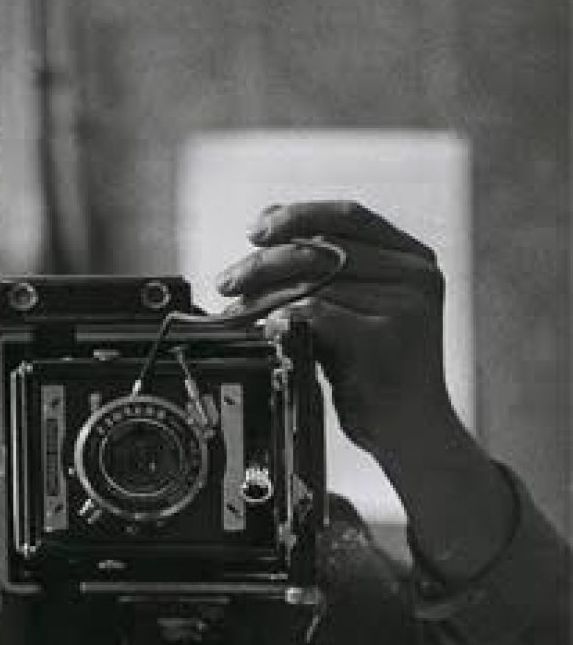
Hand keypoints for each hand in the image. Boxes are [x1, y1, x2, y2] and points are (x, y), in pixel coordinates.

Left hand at [217, 202, 513, 585]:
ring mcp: (406, 304)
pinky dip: (282, 316)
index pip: (349, 215)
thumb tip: (266, 232)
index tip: (256, 229)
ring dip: (263, 296)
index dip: (298, 215)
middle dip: (263, 262)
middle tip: (228, 281)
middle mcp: (416, 274)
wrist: (410, 429)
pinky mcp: (386, 337)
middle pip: (322, 248)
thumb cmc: (374, 367)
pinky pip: (318, 312)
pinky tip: (266, 327)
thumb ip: (326, 270)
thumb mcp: (355, 307)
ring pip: (314, 281)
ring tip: (237, 312)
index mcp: (413, 257)